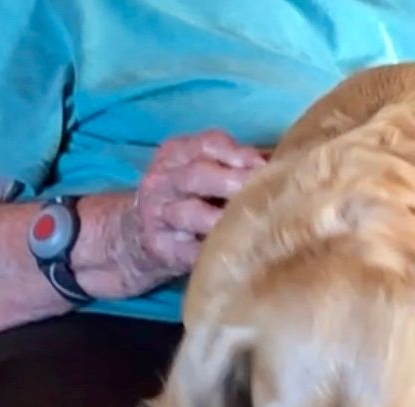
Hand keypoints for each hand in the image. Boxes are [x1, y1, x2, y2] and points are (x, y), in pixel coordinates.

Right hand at [103, 130, 265, 296]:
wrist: (133, 236)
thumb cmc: (184, 200)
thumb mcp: (197, 171)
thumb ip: (231, 164)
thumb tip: (281, 163)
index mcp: (176, 154)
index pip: (208, 144)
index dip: (239, 154)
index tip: (265, 166)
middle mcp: (163, 181)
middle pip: (198, 176)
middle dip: (233, 183)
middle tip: (263, 194)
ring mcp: (159, 216)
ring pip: (191, 213)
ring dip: (222, 219)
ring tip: (250, 224)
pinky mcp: (162, 249)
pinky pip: (191, 251)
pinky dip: (214, 251)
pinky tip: (237, 253)